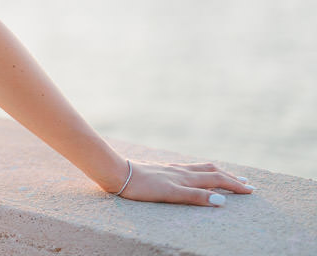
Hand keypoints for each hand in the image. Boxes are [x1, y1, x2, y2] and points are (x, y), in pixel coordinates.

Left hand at [115, 159, 254, 205]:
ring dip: (217, 172)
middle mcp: (181, 171)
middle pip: (211, 172)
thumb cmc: (142, 186)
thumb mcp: (170, 194)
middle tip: (247, 183)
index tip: (252, 190)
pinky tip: (194, 172)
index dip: (234, 185)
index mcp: (186, 177)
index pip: (216, 180)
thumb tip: (222, 201)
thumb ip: (195, 196)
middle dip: (230, 178)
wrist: (117, 173)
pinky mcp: (161, 169)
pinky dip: (199, 170)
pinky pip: (187, 168)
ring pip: (199, 168)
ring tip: (226, 174)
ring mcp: (171, 169)